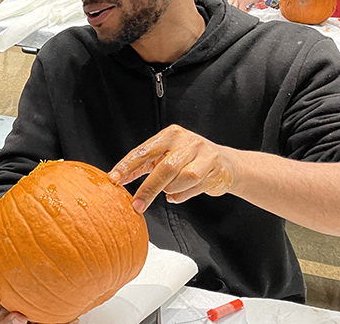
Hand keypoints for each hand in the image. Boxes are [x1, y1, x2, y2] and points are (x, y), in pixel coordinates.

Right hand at [0, 240, 79, 323]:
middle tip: (19, 317)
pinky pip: (48, 322)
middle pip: (0, 322)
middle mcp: (5, 307)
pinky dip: (60, 321)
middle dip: (7, 322)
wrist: (33, 259)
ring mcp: (22, 313)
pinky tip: (72, 318)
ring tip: (37, 319)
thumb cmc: (7, 260)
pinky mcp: (41, 316)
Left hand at [108, 125, 236, 212]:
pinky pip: (193, 189)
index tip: (114, 178)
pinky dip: (182, 195)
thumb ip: (142, 165)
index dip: (127, 166)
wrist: (226, 163)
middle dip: (148, 189)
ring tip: (169, 189)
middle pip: (164, 168)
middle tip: (136, 204)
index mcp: (170, 135)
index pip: (144, 151)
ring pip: (181, 180)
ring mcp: (204, 156)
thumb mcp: (163, 156)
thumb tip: (118, 178)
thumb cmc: (188, 159)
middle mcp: (188, 142)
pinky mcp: (216, 171)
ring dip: (170, 190)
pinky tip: (179, 193)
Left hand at [228, 0, 265, 10]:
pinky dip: (244, 12)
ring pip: (234, 9)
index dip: (230, 11)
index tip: (236, 13)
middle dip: (233, 13)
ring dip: (239, 12)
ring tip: (245, 12)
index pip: (228, 5)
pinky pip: (241, 9)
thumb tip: (244, 10)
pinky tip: (248, 10)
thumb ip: (244, 4)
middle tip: (240, 14)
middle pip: (229, 7)